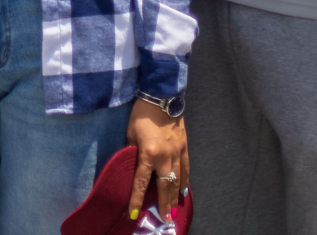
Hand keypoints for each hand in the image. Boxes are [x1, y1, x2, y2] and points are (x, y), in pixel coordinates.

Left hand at [126, 98, 187, 222]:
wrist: (162, 98)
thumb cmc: (141, 115)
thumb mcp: (130, 134)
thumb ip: (133, 152)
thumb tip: (133, 166)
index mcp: (148, 153)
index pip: (141, 182)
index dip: (137, 199)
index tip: (134, 213)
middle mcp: (165, 157)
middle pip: (165, 186)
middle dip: (164, 204)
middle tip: (165, 219)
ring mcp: (177, 153)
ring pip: (178, 180)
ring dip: (175, 196)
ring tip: (173, 210)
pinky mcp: (185, 148)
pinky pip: (185, 170)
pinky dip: (184, 182)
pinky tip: (183, 191)